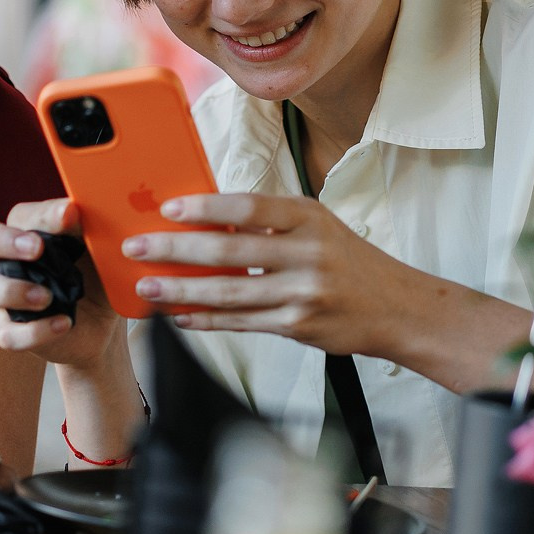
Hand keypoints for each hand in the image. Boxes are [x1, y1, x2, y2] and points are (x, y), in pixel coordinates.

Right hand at [0, 199, 121, 367]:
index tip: (70, 215)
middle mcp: (5, 260)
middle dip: (2, 240)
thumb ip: (83, 227)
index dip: (42, 216)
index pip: (19, 216)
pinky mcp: (12, 332)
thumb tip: (71, 211)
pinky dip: (36, 331)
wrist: (101, 320)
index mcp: (25, 233)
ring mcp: (2, 297)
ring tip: (46, 297)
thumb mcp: (95, 248)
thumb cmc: (92, 272)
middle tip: (37, 248)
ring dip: (10, 289)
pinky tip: (64, 323)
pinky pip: (7, 334)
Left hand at [124, 194, 417, 356]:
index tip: (168, 209)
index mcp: (309, 218)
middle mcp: (307, 254)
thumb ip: (271, 222)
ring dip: (181, 289)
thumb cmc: (350, 262)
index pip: (249, 208)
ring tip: (148, 287)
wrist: (395, 308)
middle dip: (175, 249)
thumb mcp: (319, 226)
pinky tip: (180, 315)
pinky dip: (207, 318)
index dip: (205, 208)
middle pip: (229, 251)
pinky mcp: (297, 325)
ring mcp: (302, 293)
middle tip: (138, 248)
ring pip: (229, 292)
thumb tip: (209, 219)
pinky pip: (241, 322)